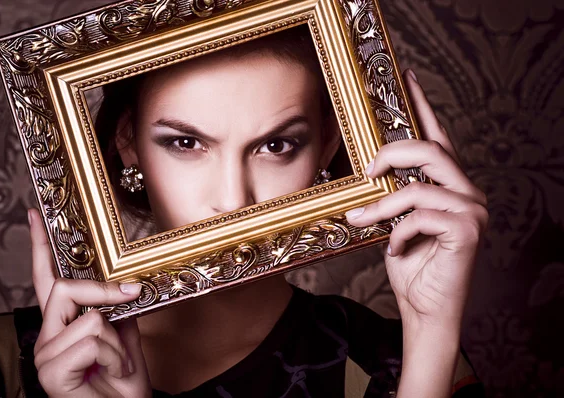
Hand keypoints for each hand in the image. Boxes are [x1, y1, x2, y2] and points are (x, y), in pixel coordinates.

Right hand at [28, 208, 151, 397]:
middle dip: (104, 292)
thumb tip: (123, 284)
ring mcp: (45, 356)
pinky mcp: (50, 373)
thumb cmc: (123, 381)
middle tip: (130, 295)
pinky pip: (91, 340)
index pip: (46, 280)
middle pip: (64, 289)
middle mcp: (47, 336)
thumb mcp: (126, 336)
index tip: (35, 217)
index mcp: (62, 325)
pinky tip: (111, 372)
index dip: (39, 248)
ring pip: (88, 318)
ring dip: (116, 341)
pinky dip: (114, 355)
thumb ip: (117, 310)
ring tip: (117, 363)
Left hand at [345, 69, 487, 328]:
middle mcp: (466, 191)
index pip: (436, 136)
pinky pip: (420, 215)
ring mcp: (472, 210)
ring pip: (418, 185)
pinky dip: (399, 231)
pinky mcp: (468, 230)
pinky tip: (395, 248)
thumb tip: (368, 169)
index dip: (421, 105)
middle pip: (429, 149)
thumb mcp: (395, 222)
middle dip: (390, 154)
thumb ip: (392, 193)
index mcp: (448, 185)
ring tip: (363, 219)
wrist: (425, 308)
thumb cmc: (411, 264)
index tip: (405, 75)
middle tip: (365, 170)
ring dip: (383, 204)